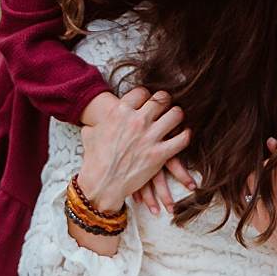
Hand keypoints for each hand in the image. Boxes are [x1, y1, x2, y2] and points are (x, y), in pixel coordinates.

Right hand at [76, 87, 190, 213]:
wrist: (101, 183)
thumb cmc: (94, 160)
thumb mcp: (91, 134)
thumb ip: (98, 124)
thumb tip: (93, 124)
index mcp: (120, 111)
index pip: (142, 92)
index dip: (147, 96)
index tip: (148, 100)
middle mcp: (137, 120)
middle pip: (161, 99)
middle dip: (165, 102)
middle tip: (165, 106)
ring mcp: (150, 137)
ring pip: (176, 115)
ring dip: (177, 116)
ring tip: (176, 119)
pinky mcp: (160, 154)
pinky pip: (182, 139)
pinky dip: (185, 135)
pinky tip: (183, 135)